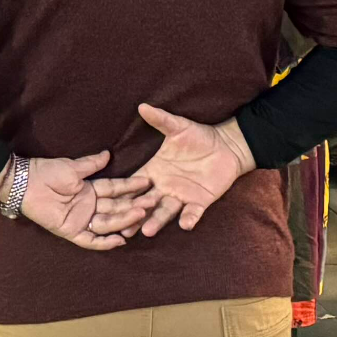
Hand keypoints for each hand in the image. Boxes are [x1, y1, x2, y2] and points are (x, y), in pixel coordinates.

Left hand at [0, 152, 138, 249]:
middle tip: (152, 201)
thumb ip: (91, 164)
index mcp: (90, 190)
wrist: (24, 182)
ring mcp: (81, 220)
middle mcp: (89, 206)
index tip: (148, 183)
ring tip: (140, 214)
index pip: (115, 190)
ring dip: (124, 220)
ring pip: (108, 223)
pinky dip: (104, 242)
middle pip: (115, 207)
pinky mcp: (71, 231)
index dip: (130, 187)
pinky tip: (119, 240)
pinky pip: (90, 241)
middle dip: (134, 204)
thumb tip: (108, 154)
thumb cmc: (45, 172)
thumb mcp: (72, 167)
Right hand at [95, 104, 257, 234]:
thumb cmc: (199, 136)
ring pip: (165, 211)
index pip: (134, 184)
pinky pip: (192, 213)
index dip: (124, 193)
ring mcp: (181, 196)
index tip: (110, 202)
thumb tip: (142, 106)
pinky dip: (188, 219)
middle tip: (123, 227)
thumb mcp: (178, 127)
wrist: (227, 146)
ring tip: (147, 231)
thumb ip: (160, 120)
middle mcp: (164, 186)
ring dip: (156, 221)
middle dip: (135, 214)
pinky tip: (184, 224)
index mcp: (154, 170)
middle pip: (146, 203)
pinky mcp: (199, 202)